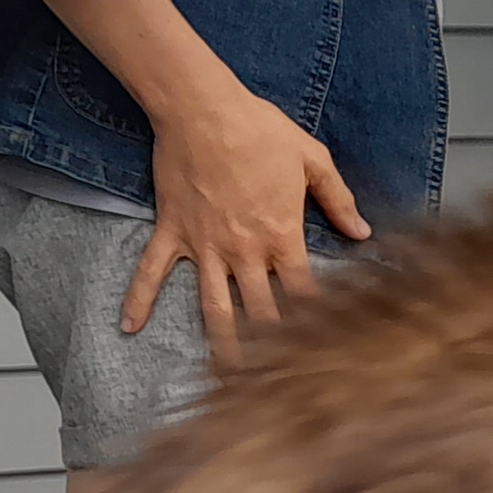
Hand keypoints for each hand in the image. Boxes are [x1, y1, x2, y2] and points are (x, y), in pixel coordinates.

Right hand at [125, 83, 364, 366]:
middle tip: (278, 385)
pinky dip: (138, 299)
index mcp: (282, 236)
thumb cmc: (260, 129)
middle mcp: (243, 250)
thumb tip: (363, 233)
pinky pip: (151, 271)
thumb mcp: (313, 160)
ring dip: (219, 342)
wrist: (201, 107)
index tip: (327, 350)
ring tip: (223, 378)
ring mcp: (204, 244)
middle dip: (271, 351)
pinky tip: (128, 327)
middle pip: (260, 312)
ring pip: (212, 305)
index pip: (305, 293)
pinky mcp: (171, 230)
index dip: (317, 323)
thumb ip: (339, 200)